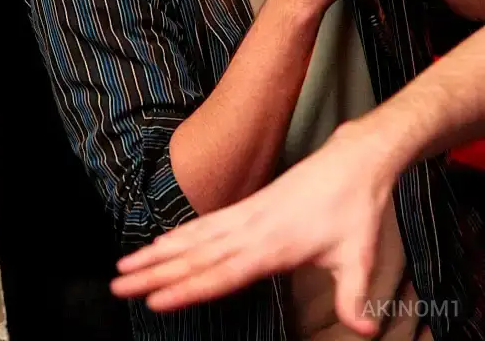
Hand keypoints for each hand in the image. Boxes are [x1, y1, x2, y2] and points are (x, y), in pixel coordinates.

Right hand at [111, 121, 393, 337]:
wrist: (352, 162)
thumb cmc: (355, 209)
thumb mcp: (359, 256)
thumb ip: (354, 298)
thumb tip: (368, 333)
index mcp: (273, 245)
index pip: (221, 274)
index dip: (186, 290)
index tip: (153, 301)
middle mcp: (251, 229)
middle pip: (194, 255)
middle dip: (154, 273)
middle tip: (118, 286)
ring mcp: (246, 215)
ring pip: (193, 237)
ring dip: (158, 252)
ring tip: (126, 265)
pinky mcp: (248, 207)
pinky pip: (205, 224)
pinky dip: (179, 233)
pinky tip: (162, 241)